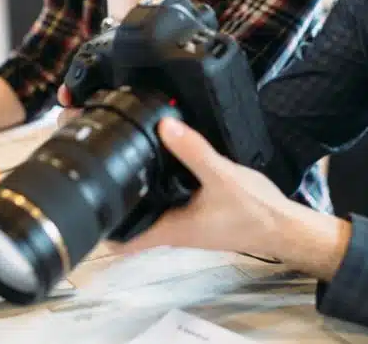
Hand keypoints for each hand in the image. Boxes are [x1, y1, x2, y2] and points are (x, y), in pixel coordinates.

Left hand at [112, 118, 296, 259]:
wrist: (282, 225)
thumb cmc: (256, 214)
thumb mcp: (222, 177)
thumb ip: (193, 151)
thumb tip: (166, 127)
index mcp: (171, 229)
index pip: (123, 240)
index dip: (98, 226)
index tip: (84, 201)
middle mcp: (172, 229)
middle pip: (129, 220)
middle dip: (111, 198)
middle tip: (94, 168)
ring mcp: (182, 222)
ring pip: (146, 208)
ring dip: (134, 189)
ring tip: (118, 159)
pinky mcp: (194, 212)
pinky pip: (166, 199)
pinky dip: (157, 183)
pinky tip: (159, 160)